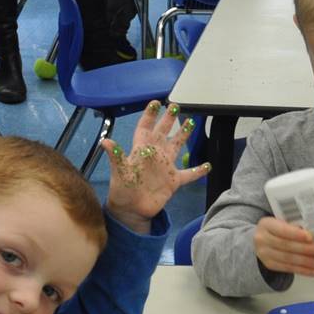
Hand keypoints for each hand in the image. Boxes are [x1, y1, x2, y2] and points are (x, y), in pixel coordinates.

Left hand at [100, 101, 210, 228]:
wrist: (131, 210)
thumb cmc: (122, 190)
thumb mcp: (119, 172)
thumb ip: (116, 156)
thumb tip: (106, 141)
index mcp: (141, 150)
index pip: (145, 128)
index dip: (150, 116)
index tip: (156, 103)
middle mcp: (154, 155)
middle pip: (163, 132)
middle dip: (168, 119)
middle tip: (175, 106)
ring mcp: (165, 167)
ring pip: (176, 146)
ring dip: (183, 135)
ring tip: (191, 122)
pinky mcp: (173, 181)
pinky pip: (189, 174)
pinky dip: (198, 171)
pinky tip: (207, 166)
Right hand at [254, 215, 313, 276]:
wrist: (264, 239)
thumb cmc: (278, 229)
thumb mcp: (284, 221)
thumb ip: (296, 226)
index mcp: (266, 225)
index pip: (282, 230)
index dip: (297, 234)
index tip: (310, 237)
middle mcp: (262, 239)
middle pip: (285, 245)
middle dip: (304, 249)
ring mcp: (264, 254)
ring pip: (287, 259)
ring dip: (305, 262)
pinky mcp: (269, 264)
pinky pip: (287, 268)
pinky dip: (302, 270)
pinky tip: (312, 271)